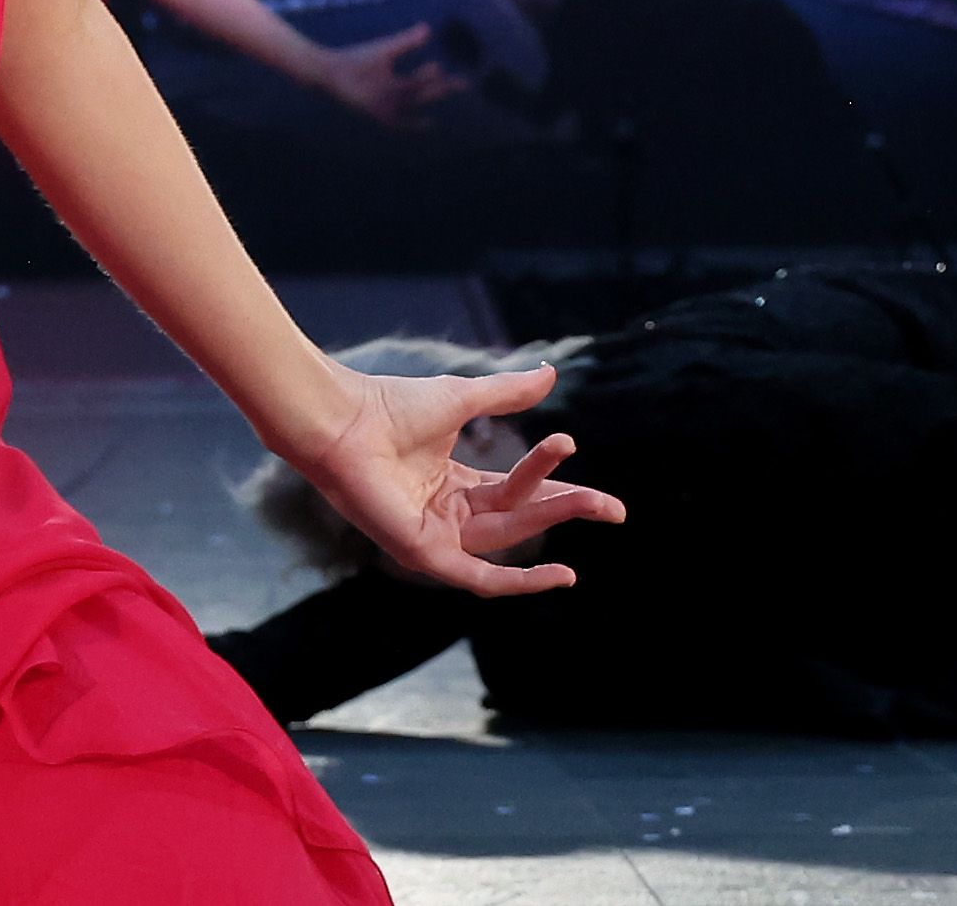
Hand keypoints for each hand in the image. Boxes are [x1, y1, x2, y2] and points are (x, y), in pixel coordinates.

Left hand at [285, 362, 624, 596]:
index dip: (555, 484)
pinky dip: (519, 581)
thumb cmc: (388, 405)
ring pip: (506, 536)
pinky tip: (559, 575)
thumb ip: (506, 393)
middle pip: (518, 517)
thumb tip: (551, 374)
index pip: (516, 492)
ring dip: (549, 521)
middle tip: (614, 507)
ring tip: (592, 503)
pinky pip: (478, 578)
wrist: (342, 418)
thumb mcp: (462, 398)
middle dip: (566, 508)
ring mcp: (435, 535)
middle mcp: (446, 513)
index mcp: (451, 483)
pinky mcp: (422, 553)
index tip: (587, 466)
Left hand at [310, 25, 463, 124]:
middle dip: (445, 88)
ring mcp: (387, 106)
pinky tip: (426, 122)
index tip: (447, 67)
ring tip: (443, 81)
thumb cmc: (355, 62)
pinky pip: (398, 123)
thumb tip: (427, 29)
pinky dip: (412, 124)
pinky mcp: (377, 113)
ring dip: (429, 93)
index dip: (436, 75)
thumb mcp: (385, 51)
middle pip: (425, 94)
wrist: (329, 71)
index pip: (424, 81)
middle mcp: (396, 98)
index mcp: (399, 85)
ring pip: (415, 102)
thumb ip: (406, 41)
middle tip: (466, 83)